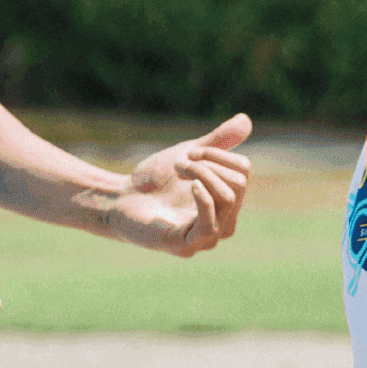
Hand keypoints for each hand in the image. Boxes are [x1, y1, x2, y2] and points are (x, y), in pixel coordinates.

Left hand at [104, 114, 252, 257]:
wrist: (120, 199)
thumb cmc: (154, 180)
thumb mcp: (189, 155)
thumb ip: (217, 142)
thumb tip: (246, 120)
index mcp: (227, 202)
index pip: (243, 172)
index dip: (219, 154)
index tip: (191, 152)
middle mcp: (224, 223)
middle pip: (237, 184)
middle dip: (209, 164)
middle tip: (181, 162)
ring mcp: (208, 238)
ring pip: (227, 198)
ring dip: (201, 174)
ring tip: (178, 169)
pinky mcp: (188, 248)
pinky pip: (210, 224)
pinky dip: (204, 198)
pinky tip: (191, 185)